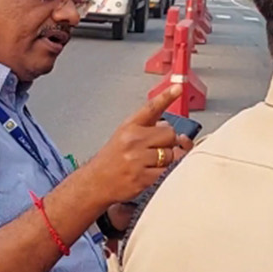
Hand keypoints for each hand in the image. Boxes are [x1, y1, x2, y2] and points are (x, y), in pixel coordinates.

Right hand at [79, 86, 190, 205]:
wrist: (94, 183)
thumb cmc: (110, 160)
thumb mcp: (123, 135)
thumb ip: (145, 127)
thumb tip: (167, 126)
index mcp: (129, 127)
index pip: (151, 108)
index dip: (166, 97)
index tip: (178, 88)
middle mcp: (132, 140)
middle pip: (170, 134)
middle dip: (168, 142)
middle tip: (156, 148)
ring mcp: (137, 159)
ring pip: (171, 154)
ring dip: (167, 159)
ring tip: (152, 162)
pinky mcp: (142, 177)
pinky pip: (167, 171)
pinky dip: (166, 172)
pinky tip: (153, 172)